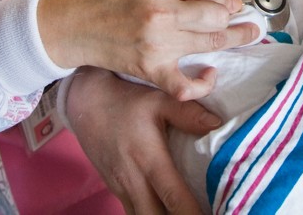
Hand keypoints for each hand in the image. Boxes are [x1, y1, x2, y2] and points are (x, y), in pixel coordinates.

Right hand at [38, 0, 257, 99]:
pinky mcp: (150, 69)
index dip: (229, 0)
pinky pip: (186, 84)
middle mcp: (164, 11)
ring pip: (210, 44)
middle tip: (252, 24)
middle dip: (237, 21)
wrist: (69, 24)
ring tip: (248, 37)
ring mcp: (158, 42)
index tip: (237, 6)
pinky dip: (203, 84)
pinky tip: (211, 75)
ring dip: (234, 40)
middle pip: (216, 17)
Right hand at [67, 68, 218, 213]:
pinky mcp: (116, 189)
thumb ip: (188, 113)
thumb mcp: (159, 99)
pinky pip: (135, 212)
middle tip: (206, 214)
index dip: (193, 214)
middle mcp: (134, 181)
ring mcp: (122, 188)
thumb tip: (217, 124)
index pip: (174, 198)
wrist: (85, 103)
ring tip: (185, 213)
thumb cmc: (126, 100)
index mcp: (149, 160)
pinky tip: (166, 211)